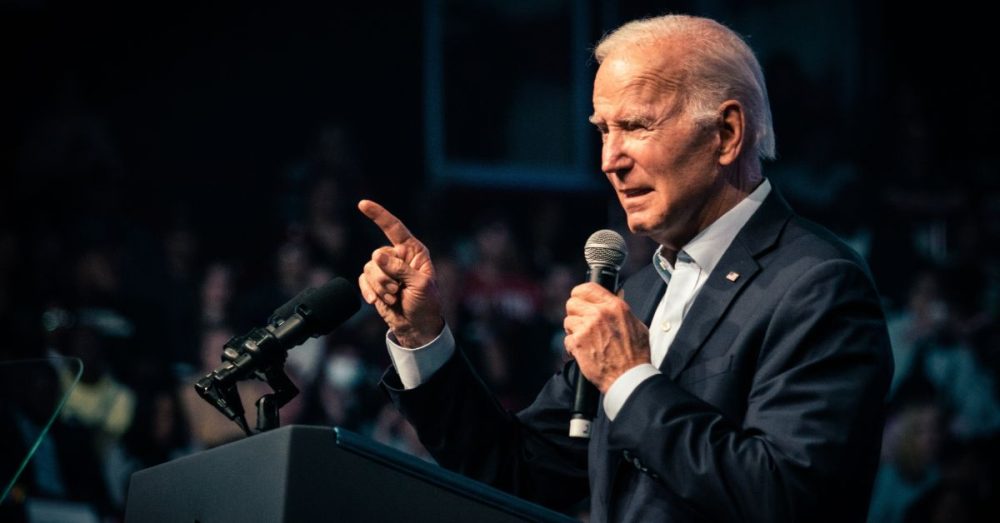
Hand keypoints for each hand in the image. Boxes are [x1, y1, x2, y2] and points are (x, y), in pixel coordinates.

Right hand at [358, 200, 443, 346]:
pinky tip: (377, 301)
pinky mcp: (374, 283)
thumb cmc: (426, 303)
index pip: (394, 228)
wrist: (416, 326)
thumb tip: (377, 256)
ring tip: (393, 297)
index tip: (362, 204)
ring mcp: (385, 270)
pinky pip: (362, 280)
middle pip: (377, 255)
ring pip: (368, 269)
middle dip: (384, 276)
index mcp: (413, 251)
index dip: (378, 215)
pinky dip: (369, 292)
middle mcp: (398, 257)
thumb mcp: (419, 284)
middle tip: (398, 291)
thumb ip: (399, 269)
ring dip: (379, 287)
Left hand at [563, 283, 650, 392]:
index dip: (579, 294)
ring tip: (585, 340)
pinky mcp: (578, 343)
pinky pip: (567, 339)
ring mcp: (587, 327)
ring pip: (568, 321)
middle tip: (581, 323)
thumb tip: (617, 295)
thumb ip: (622, 310)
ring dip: (574, 331)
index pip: (587, 288)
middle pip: (572, 303)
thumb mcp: (637, 325)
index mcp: (614, 306)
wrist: (629, 377)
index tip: (579, 300)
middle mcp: (599, 313)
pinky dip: (572, 347)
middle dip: (575, 313)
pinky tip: (583, 352)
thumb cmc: (636, 355)